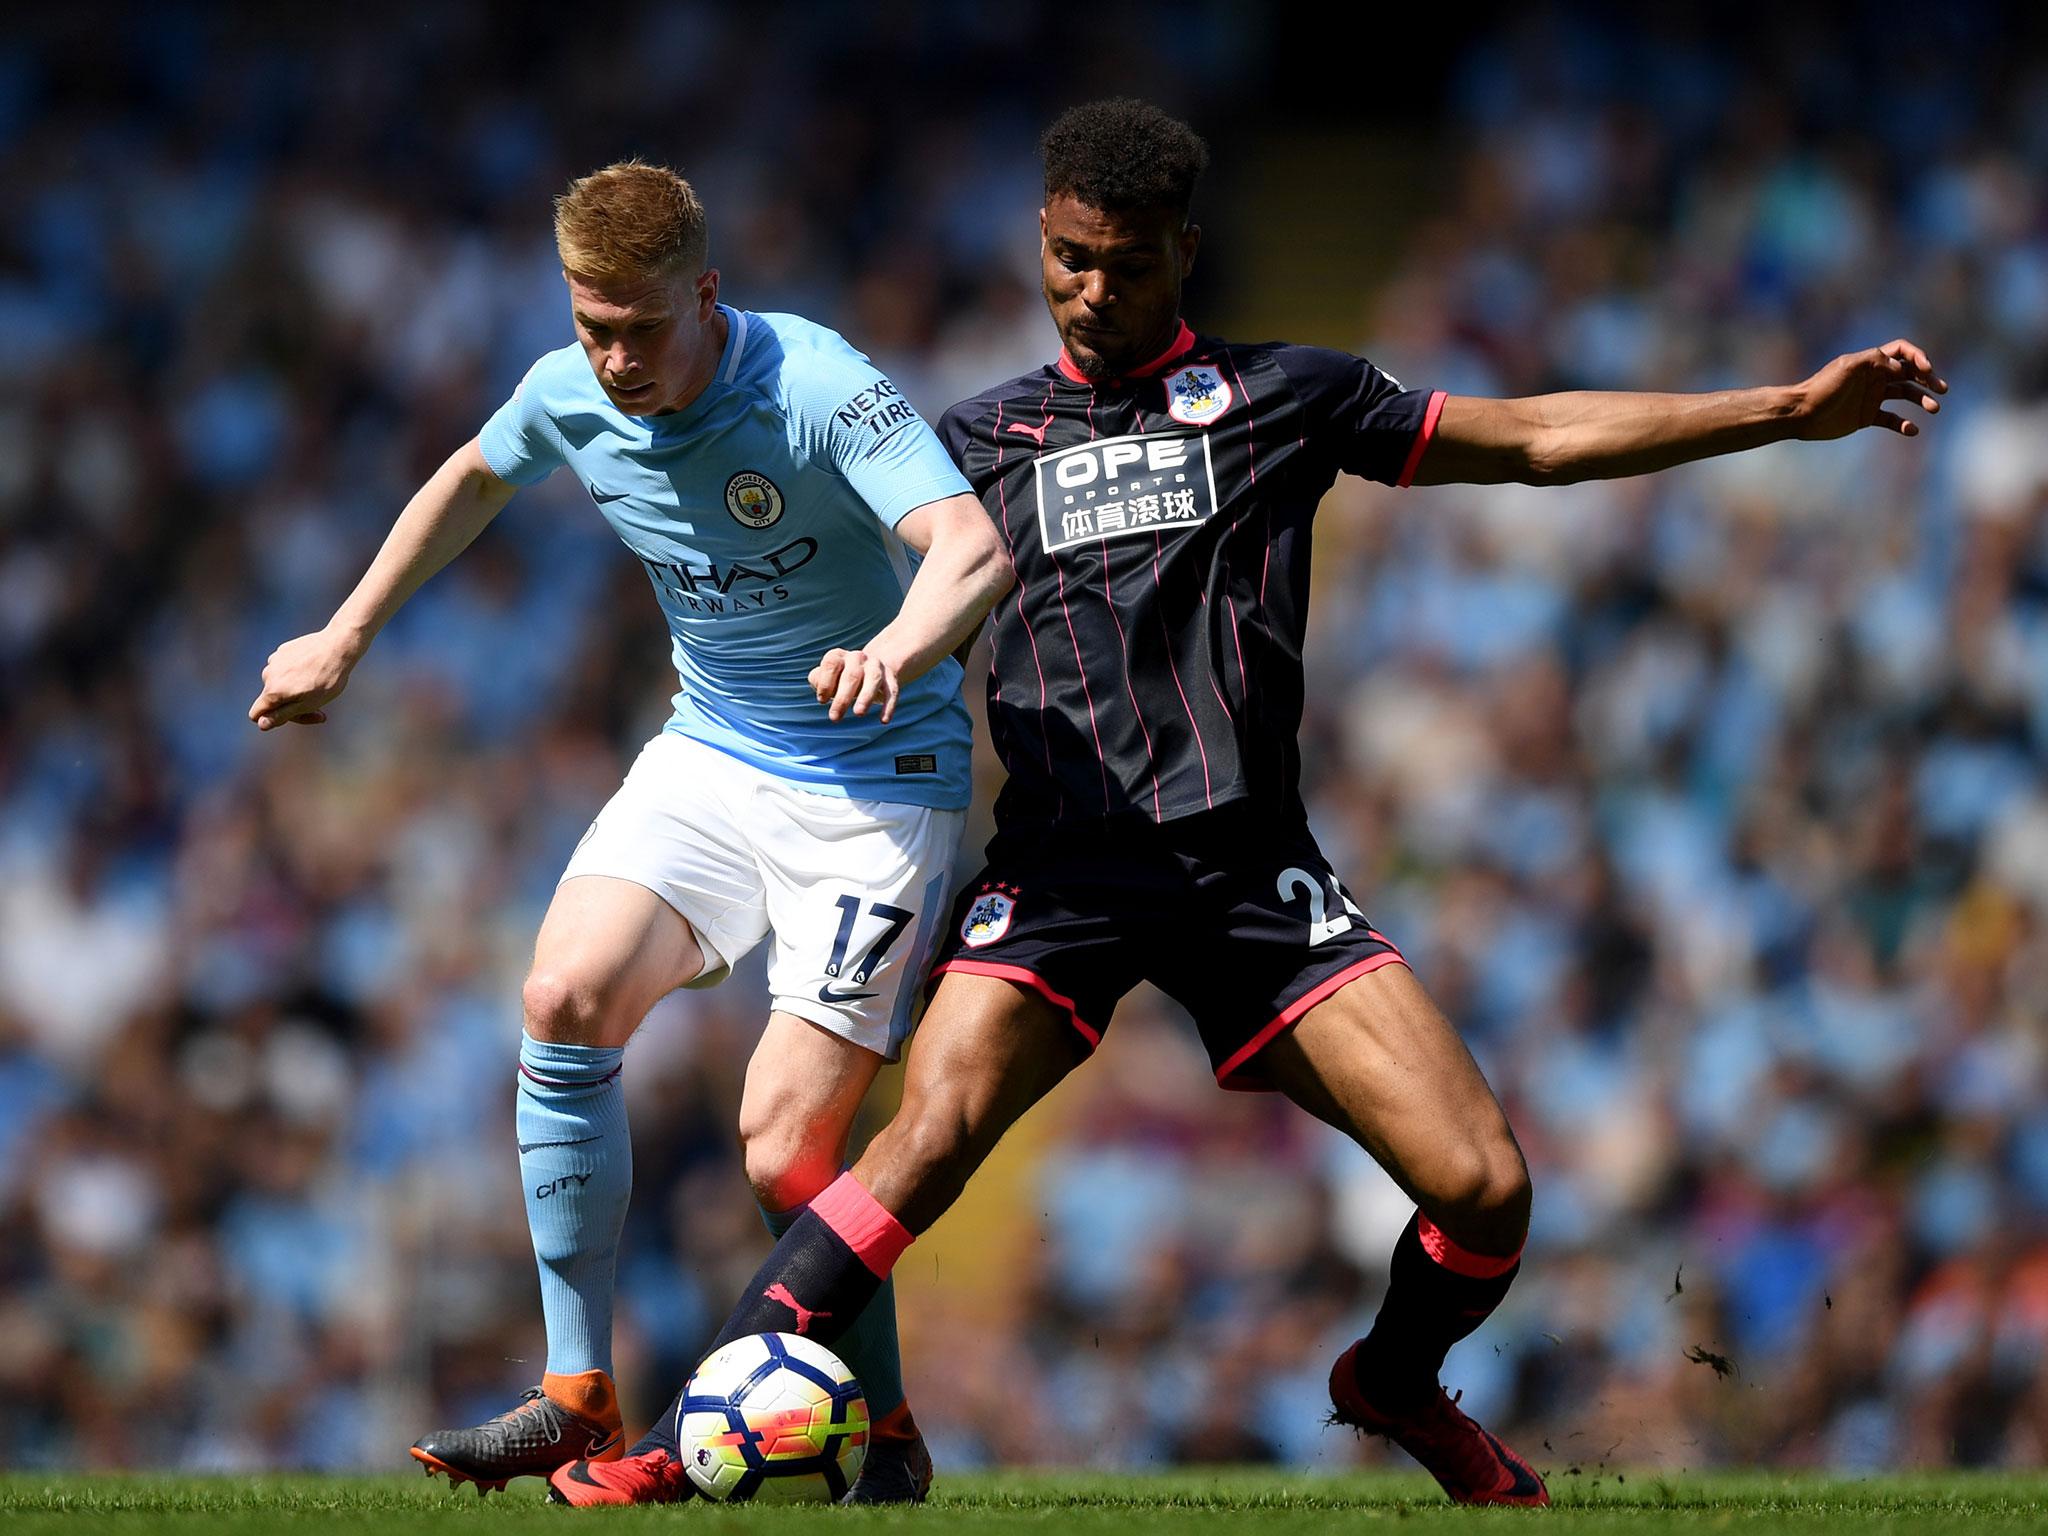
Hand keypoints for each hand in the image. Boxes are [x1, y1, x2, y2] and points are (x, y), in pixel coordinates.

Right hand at [249, 628, 361, 729]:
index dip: (271, 720)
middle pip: (271, 699)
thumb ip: (282, 715)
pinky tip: (315, 669)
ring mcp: (275, 660)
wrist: (338, 646)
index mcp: (272, 691)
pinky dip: (297, 673)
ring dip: (294, 688)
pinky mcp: (283, 650)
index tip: (294, 716)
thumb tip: (261, 724)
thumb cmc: (327, 679)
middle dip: (291, 706)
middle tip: (319, 709)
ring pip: (279, 683)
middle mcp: (268, 675)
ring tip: (318, 685)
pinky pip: (285, 668)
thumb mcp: (307, 704)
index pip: (255, 714)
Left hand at [810, 647, 899, 722]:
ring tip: (858, 713)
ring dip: (866, 696)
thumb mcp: (826, 677)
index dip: (825, 683)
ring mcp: (876, 667)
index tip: (822, 701)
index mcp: (839, 656)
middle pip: (851, 675)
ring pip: (873, 679)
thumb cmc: (839, 678)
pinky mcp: (890, 679)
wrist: (869, 668)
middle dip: (842, 698)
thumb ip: (818, 680)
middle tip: (835, 717)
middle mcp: (858, 658)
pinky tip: (884, 721)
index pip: (831, 664)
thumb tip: (821, 691)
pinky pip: (892, 691)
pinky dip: (889, 705)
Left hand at [1795, 339, 1946, 440]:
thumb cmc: (1822, 388)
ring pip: (1905, 395)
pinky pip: (1892, 419)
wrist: (1801, 414)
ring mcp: (1872, 397)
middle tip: (1941, 389)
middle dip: (1928, 379)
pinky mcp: (1867, 416)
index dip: (1918, 357)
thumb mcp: (1847, 367)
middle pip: (1909, 373)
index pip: (1902, 352)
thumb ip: (1875, 360)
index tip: (1926, 370)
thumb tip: (1900, 367)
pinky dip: (1904, 424)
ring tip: (1934, 409)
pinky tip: (1912, 429)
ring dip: (1922, 400)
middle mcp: (1874, 377)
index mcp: (1871, 362)